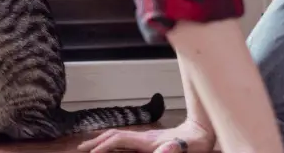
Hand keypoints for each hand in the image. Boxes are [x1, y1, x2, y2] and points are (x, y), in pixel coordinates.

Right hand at [78, 119, 215, 151]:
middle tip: (81, 148)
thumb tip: (164, 149)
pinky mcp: (149, 141)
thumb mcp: (183, 148)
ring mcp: (145, 138)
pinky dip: (113, 143)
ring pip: (118, 137)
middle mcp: (142, 137)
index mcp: (146, 140)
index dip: (103, 146)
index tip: (90, 152)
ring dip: (102, 141)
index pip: (117, 140)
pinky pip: (125, 141)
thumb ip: (172, 149)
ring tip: (91, 146)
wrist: (202, 133)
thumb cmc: (194, 143)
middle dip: (96, 141)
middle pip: (113, 136)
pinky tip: (113, 147)